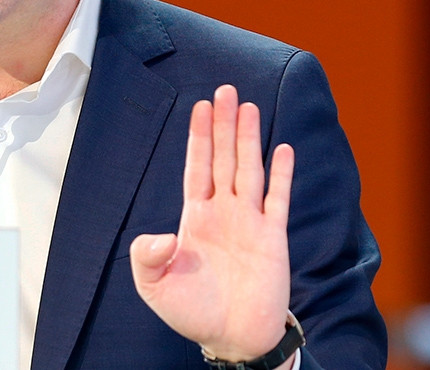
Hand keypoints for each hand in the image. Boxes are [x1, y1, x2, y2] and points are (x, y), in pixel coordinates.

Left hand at [129, 84, 295, 362]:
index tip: (199, 107)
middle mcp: (223, 212)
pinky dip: (281, 174)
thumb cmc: (191, 312)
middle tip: (224, 90)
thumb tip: (161, 236)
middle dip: (223, 125)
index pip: (197, 167)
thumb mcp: (154, 285)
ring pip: (249, 170)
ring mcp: (250, 222)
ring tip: (247, 106)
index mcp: (195, 218)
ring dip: (248, 139)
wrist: (232, 338)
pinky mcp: (273, 239)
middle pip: (224, 159)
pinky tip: (282, 148)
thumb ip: (147, 256)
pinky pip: (278, 200)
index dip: (198, 138)